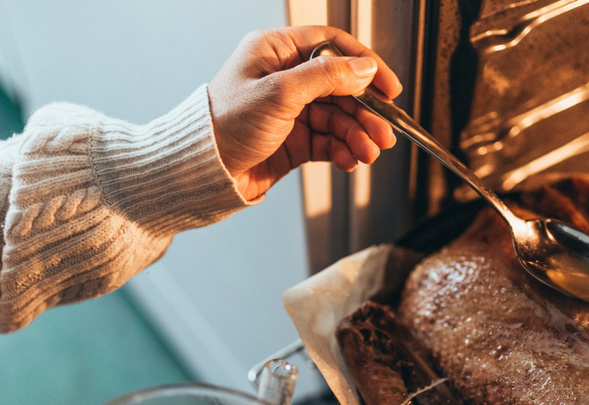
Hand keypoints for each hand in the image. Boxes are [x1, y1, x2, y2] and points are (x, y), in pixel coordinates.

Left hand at [208, 26, 401, 199]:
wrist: (201, 173)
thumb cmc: (223, 125)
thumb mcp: (279, 93)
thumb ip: (326, 77)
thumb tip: (364, 67)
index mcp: (275, 51)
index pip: (332, 46)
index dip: (365, 64)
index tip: (388, 86)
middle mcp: (284, 78)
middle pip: (341, 87)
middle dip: (365, 111)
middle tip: (384, 131)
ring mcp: (289, 111)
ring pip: (338, 118)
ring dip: (357, 135)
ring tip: (368, 152)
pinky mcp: (292, 140)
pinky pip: (328, 141)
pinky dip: (342, 150)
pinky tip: (350, 160)